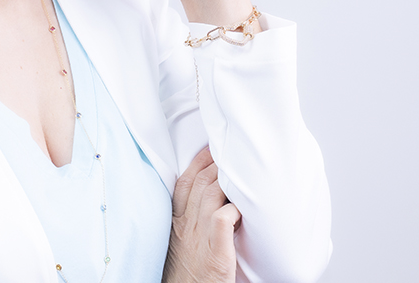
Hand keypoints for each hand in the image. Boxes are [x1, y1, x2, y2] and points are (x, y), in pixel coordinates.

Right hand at [163, 146, 240, 282]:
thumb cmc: (188, 276)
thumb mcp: (181, 244)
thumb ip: (190, 223)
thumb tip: (209, 203)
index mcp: (177, 224)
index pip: (184, 184)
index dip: (197, 162)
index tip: (209, 148)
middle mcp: (187, 227)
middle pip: (199, 183)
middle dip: (213, 162)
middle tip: (229, 149)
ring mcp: (200, 239)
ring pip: (209, 195)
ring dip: (224, 180)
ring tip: (240, 170)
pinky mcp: (215, 255)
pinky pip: (221, 221)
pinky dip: (231, 209)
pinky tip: (240, 208)